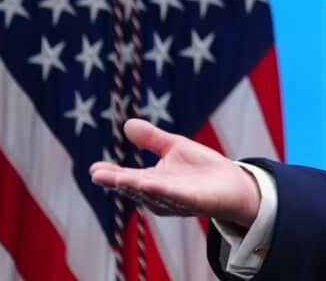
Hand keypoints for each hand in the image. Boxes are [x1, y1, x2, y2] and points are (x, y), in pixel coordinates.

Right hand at [89, 118, 261, 228]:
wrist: (232, 183)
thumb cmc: (200, 168)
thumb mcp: (174, 147)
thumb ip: (152, 138)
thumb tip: (127, 123)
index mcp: (152, 181)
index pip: (127, 178)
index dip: (111, 174)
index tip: (93, 169)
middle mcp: (159, 195)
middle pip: (135, 188)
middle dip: (118, 182)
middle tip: (97, 175)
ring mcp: (175, 201)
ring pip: (153, 194)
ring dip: (137, 187)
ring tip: (120, 180)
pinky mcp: (194, 202)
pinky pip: (177, 198)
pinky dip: (165, 192)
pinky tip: (153, 185)